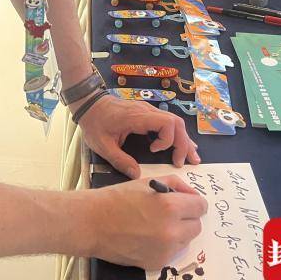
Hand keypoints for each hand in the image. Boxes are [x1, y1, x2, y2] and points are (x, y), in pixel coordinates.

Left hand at [77, 94, 200, 178]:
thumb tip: (137, 176)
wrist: (88, 104)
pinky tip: (181, 146)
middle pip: (176, 123)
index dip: (167, 140)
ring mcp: (148, 111)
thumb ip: (119, 160)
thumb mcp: (102, 145)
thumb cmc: (94, 123)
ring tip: (191, 157)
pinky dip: (176, 135)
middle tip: (183, 162)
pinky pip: (168, 122)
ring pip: (175, 121)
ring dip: (183, 139)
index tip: (154, 151)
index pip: (167, 123)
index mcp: (137, 117)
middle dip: (183, 143)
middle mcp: (147, 111)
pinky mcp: (147, 113)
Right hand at [87, 174, 207, 269]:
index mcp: (170, 207)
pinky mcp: (157, 263)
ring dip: (177, 233)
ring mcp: (165, 250)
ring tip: (155, 225)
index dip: (192, 202)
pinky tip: (147, 237)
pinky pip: (172, 253)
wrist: (93, 223)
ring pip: (186, 240)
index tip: (185, 203)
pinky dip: (165, 245)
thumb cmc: (118, 198)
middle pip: (196, 225)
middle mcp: (171, 231)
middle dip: (186, 218)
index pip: (201, 206)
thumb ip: (175, 185)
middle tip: (168, 213)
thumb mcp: (148, 182)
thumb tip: (192, 194)